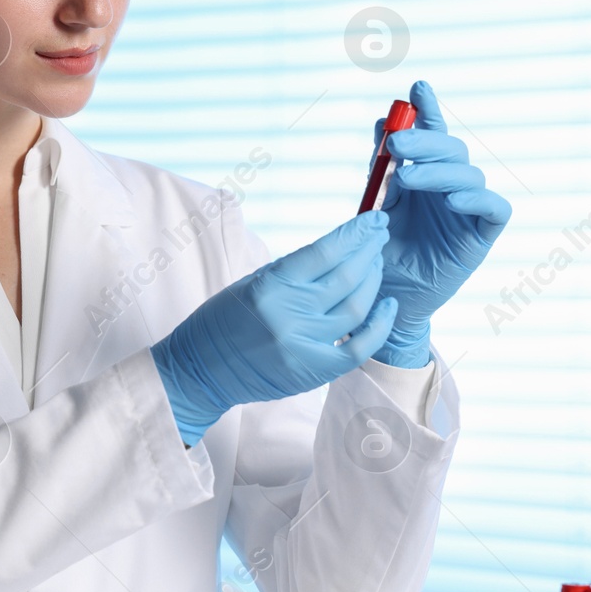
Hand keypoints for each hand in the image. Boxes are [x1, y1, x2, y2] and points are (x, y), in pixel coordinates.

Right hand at [151, 211, 399, 444]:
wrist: (202, 370)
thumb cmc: (223, 321)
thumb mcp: (252, 283)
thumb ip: (294, 271)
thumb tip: (337, 250)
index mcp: (271, 285)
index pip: (325, 251)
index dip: (356, 233)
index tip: (374, 220)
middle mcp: (290, 313)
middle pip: (347, 276)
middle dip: (370, 251)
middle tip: (380, 236)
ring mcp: (304, 344)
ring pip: (357, 307)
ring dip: (373, 281)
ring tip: (377, 266)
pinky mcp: (314, 371)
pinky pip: (359, 348)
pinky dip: (379, 326)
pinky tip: (388, 306)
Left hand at [370, 80, 511, 366]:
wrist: (386, 302)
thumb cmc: (379, 257)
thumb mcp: (374, 207)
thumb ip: (381, 168)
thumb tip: (383, 122)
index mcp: (423, 176)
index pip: (431, 135)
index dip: (428, 109)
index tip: (417, 86)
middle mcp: (449, 188)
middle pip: (451, 150)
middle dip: (424, 142)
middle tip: (395, 146)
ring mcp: (468, 211)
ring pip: (469, 176)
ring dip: (438, 172)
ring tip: (406, 180)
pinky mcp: (482, 236)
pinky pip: (495, 210)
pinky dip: (477, 200)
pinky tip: (450, 200)